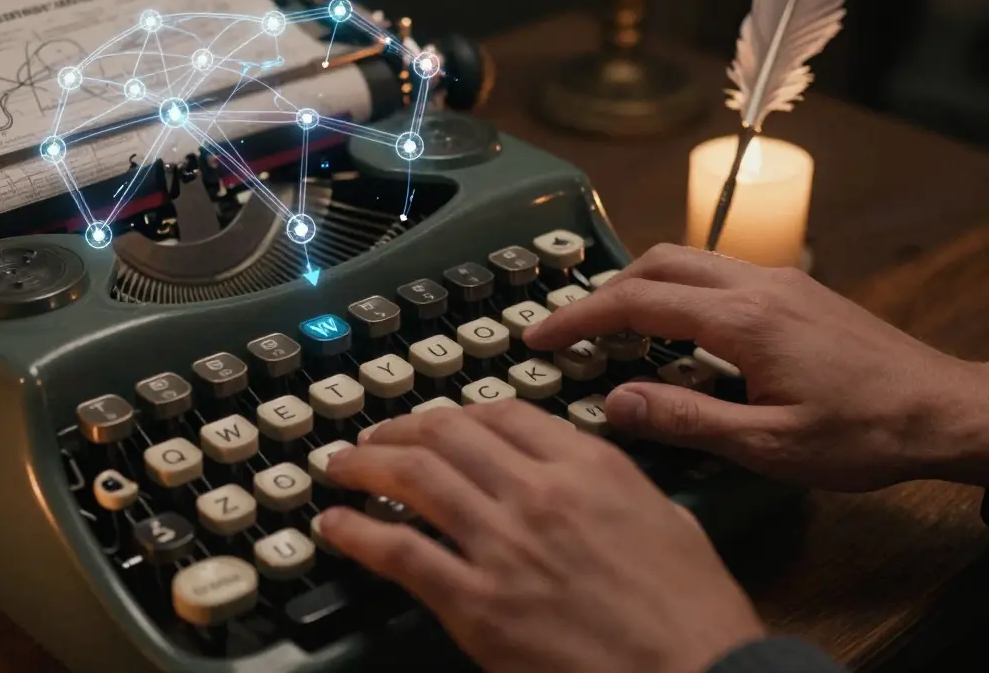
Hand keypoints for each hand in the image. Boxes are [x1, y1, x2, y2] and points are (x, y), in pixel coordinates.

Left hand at [319, 401, 764, 672]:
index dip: (454, 413)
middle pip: (444, 436)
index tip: (434, 422)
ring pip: (412, 481)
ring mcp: (503, 547)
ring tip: (340, 467)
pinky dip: (356, 533)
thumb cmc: (692, 614)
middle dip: (397, 431)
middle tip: (371, 437)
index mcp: (590, 467)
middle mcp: (539, 493)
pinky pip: (399, 553)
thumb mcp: (667, 521)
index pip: (501, 414)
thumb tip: (579, 473)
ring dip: (364, 467)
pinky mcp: (477, 605)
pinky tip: (334, 525)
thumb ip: (614, 485)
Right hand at [524, 244, 988, 490]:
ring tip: (612, 329)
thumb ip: (686, 420)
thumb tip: (616, 403)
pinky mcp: (796, 292)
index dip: (577, 317)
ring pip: (687, 259)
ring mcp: (780, 283)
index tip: (539, 334)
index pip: (636, 302)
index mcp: (743, 321)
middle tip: (569, 329)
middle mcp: (758, 286)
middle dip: (603, 290)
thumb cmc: (867, 433)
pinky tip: (676, 332)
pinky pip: (717, 273)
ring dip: (640, 285)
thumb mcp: (769, 445)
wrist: (946, 411)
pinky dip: (677, 290)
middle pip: (656, 262)